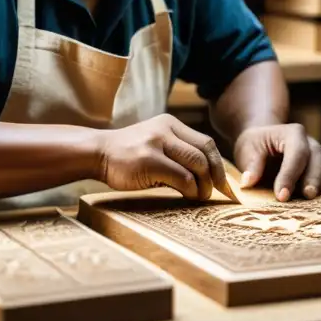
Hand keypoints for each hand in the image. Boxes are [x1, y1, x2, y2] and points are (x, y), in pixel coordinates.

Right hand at [96, 114, 230, 200]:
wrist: (97, 153)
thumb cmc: (128, 155)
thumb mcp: (156, 144)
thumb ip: (178, 152)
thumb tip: (208, 178)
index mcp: (171, 124)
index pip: (206, 143)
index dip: (219, 165)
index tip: (223, 184)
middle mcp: (166, 129)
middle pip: (206, 152)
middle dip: (216, 176)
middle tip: (217, 193)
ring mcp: (157, 143)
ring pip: (197, 164)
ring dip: (204, 185)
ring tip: (199, 197)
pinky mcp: (149, 160)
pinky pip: (182, 177)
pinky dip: (190, 190)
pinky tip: (186, 196)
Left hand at [232, 123, 320, 201]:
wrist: (263, 142)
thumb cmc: (255, 145)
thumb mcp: (247, 149)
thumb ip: (251, 165)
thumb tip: (248, 182)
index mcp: (291, 132)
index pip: (296, 153)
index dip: (290, 174)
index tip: (281, 195)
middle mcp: (308, 140)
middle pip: (316, 158)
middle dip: (312, 178)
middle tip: (307, 196)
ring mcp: (317, 151)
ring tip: (313, 198)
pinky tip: (318, 197)